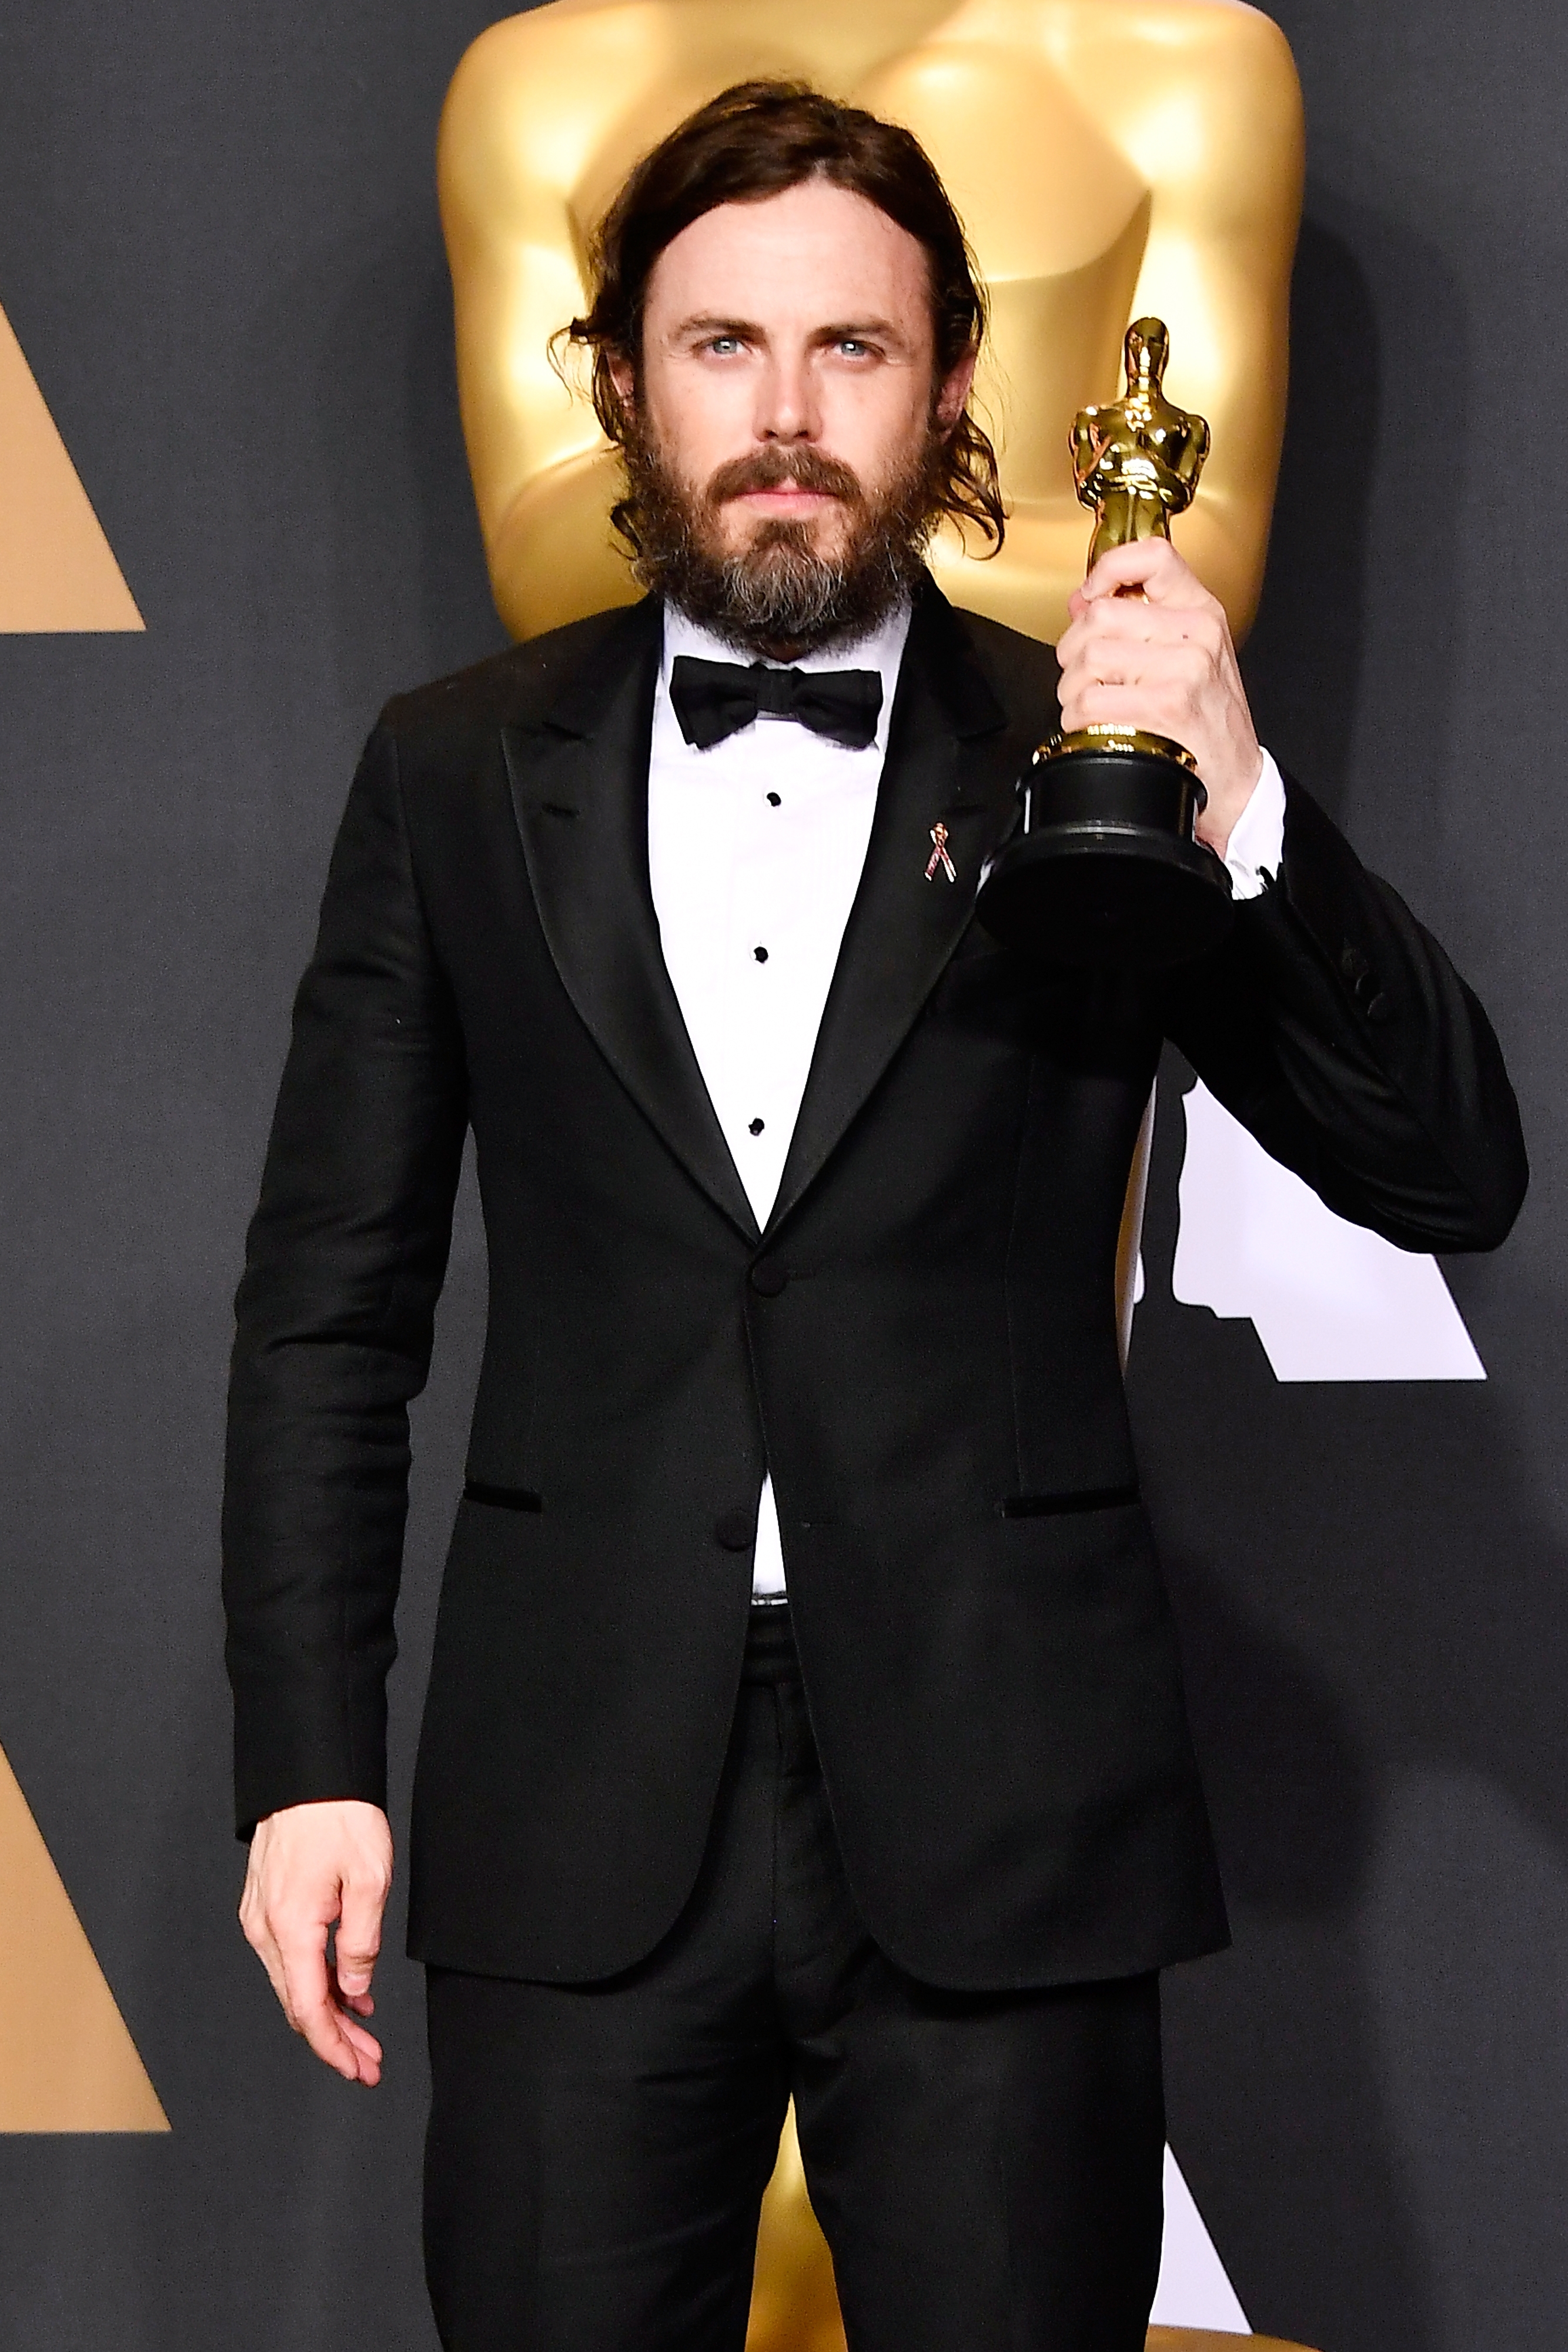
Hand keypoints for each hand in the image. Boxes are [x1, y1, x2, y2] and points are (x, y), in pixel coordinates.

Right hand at [239, 1799, 393, 2085]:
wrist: (308, 1775)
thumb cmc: (339, 1817)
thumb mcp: (369, 1880)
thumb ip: (361, 1943)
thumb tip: (355, 1989)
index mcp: (290, 1928)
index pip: (309, 2009)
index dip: (333, 2047)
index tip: (358, 2070)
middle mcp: (266, 1930)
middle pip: (299, 2004)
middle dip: (334, 2040)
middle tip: (369, 2063)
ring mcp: (261, 1918)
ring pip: (295, 1983)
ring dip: (329, 2011)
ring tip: (365, 2034)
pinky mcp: (266, 1906)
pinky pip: (291, 1958)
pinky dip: (319, 1980)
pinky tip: (347, 1990)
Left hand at [1055, 537, 1262, 857]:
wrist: (1237, 778)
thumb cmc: (1209, 721)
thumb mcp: (1189, 656)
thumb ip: (1140, 622)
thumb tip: (1083, 601)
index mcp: (1201, 613)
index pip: (1153, 557)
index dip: (1108, 568)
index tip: (1091, 594)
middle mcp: (1196, 633)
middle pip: (1100, 614)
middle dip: (1074, 649)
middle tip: (1083, 673)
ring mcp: (1183, 669)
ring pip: (1089, 657)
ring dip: (1072, 689)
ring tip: (1089, 705)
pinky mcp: (1165, 705)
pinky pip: (1091, 701)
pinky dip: (1078, 719)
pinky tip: (1094, 727)